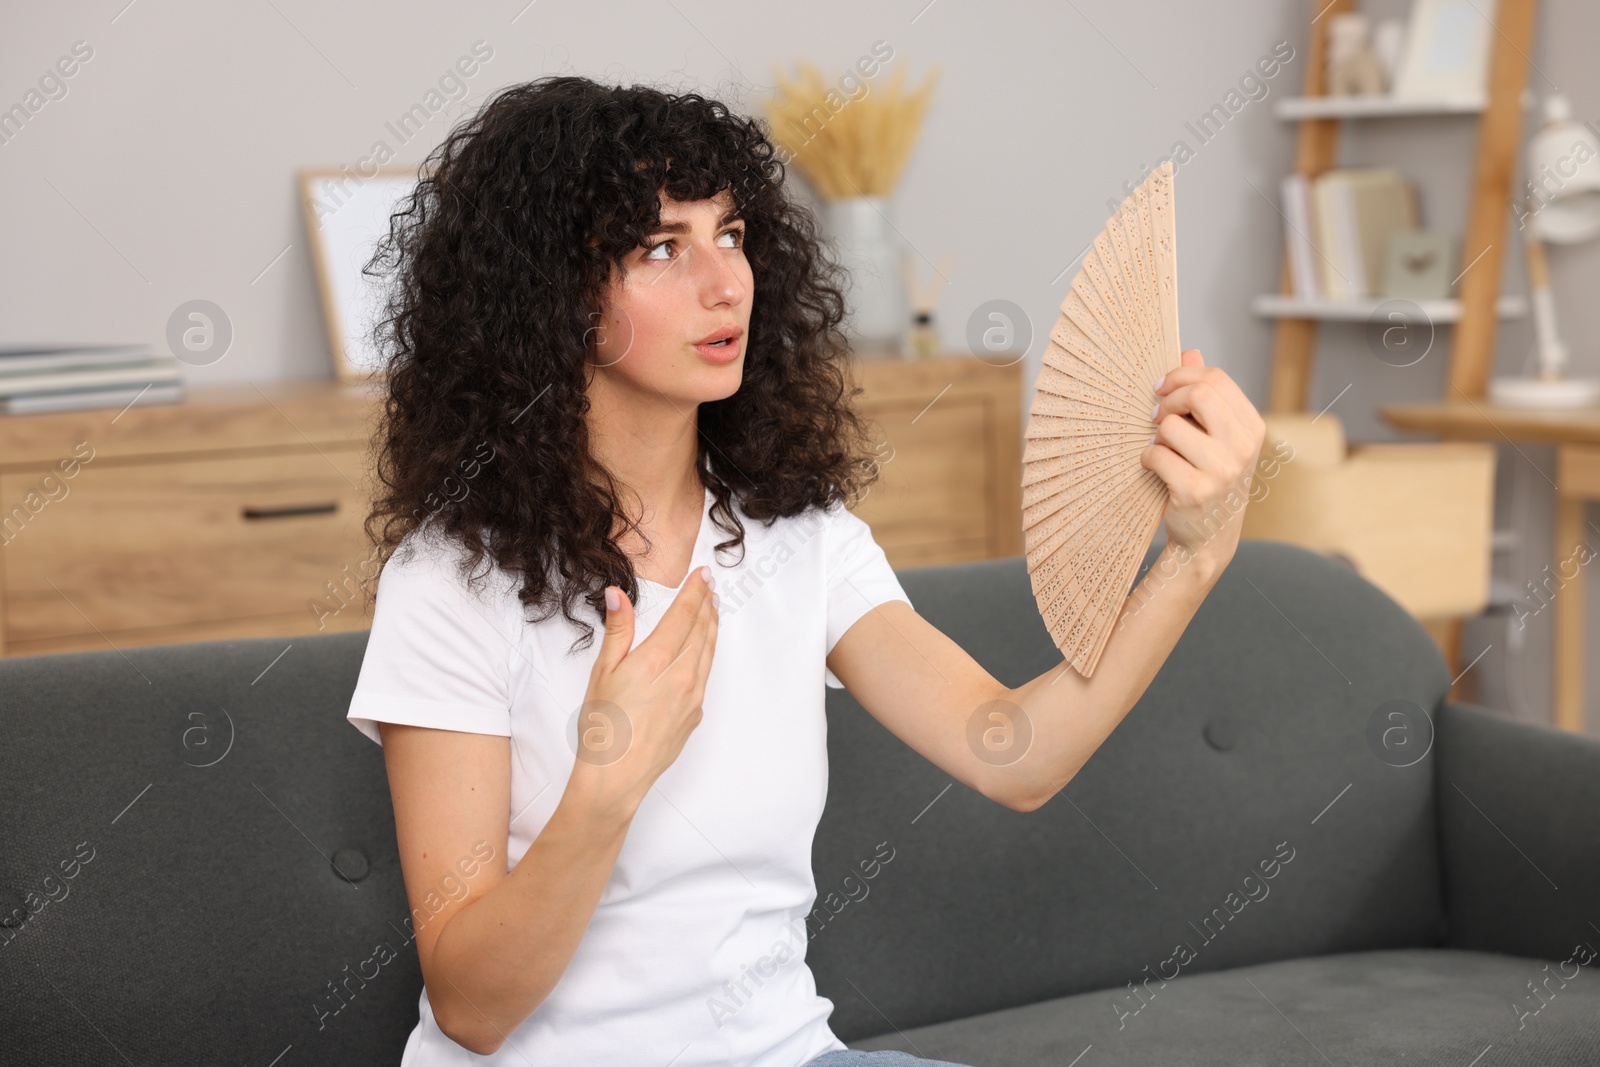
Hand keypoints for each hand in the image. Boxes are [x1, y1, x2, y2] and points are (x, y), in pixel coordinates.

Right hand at [569, 568, 719, 817]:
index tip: (702, 575)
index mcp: (657, 661)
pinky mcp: (694, 715)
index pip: (684, 616)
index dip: (695, 592)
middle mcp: (682, 676)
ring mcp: (692, 697)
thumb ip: (618, 630)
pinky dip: (707, 655)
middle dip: (706, 605)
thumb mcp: (603, 672)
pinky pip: (705, 676)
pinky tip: (702, 650)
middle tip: (710, 586)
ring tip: (712, 610)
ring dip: (711, 628)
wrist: (616, 777)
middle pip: (701, 631)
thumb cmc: (602, 727)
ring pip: (708, 653)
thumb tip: (618, 594)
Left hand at [1143, 349, 1265, 575]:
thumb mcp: (1214, 435)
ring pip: (1171, 426)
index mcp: (1252, 427)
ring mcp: (1222, 471)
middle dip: (1168, 399)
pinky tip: (1156, 469)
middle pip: (1200, 394)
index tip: (1161, 389)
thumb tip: (1190, 353)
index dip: (1181, 377)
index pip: (1216, 379)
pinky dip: (1147, 458)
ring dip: (1156, 436)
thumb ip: (1204, 395)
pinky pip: (1156, 455)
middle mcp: (1244, 448)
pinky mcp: (1195, 491)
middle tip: (1155, 415)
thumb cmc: (1207, 477)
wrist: (1208, 536)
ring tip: (1161, 449)